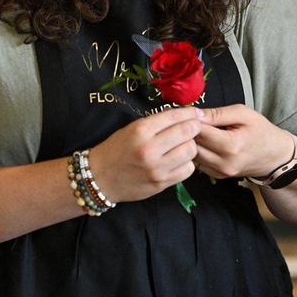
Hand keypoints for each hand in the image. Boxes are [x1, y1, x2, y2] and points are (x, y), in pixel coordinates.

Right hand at [88, 106, 202, 202]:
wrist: (99, 178)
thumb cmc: (116, 149)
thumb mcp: (132, 129)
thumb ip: (157, 123)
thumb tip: (184, 116)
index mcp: (140, 131)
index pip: (174, 117)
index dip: (190, 113)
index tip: (196, 113)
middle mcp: (149, 149)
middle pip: (187, 133)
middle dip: (194, 128)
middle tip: (194, 128)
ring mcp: (156, 168)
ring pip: (190, 152)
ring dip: (191, 146)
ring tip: (184, 145)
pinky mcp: (161, 184)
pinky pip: (187, 170)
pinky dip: (187, 164)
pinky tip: (179, 161)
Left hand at [194, 104, 293, 179]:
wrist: (274, 155)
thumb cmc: (260, 131)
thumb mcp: (243, 114)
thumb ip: (218, 113)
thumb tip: (195, 114)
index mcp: (232, 145)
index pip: (200, 132)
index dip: (190, 120)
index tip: (187, 112)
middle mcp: (224, 162)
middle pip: (193, 146)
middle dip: (187, 132)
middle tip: (186, 120)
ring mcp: (221, 172)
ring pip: (192, 156)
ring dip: (189, 143)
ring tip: (192, 130)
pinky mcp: (217, 176)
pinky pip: (198, 163)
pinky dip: (196, 152)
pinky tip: (201, 142)